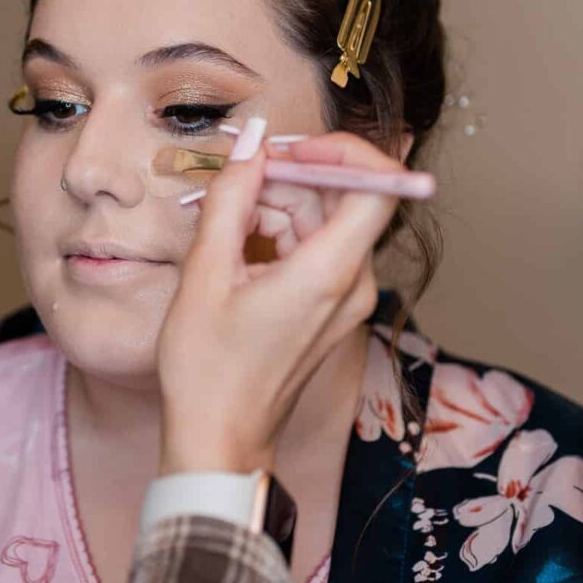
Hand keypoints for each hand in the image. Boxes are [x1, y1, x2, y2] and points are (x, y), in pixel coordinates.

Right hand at [156, 129, 404, 474]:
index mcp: (329, 274)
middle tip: (232, 181)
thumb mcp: (204, 273)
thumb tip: (251, 142)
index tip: (288, 147)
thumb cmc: (207, 370)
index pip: (378, 186)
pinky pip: (315, 249)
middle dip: (290, 177)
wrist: (217, 440)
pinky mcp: (330, 309)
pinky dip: (278, 235)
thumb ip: (230, 198)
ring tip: (220, 225)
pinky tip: (233, 249)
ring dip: (276, 207)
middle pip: (343, 199)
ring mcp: (345, 300)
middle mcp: (352, 285)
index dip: (341, 152)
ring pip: (324, 221)